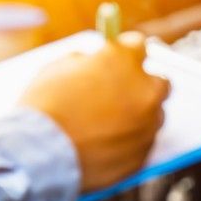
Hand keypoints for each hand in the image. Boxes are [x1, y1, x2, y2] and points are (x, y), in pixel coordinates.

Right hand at [20, 31, 169, 191]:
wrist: (39, 152)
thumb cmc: (44, 106)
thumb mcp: (61, 68)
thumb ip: (88, 63)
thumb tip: (96, 64)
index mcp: (124, 61)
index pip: (139, 46)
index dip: (127, 52)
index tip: (121, 58)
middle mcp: (145, 91)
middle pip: (160, 83)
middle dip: (143, 85)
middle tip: (124, 92)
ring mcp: (147, 125)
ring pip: (154, 116)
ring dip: (139, 116)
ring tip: (108, 124)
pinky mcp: (143, 154)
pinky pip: (143, 143)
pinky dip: (129, 142)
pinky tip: (104, 145)